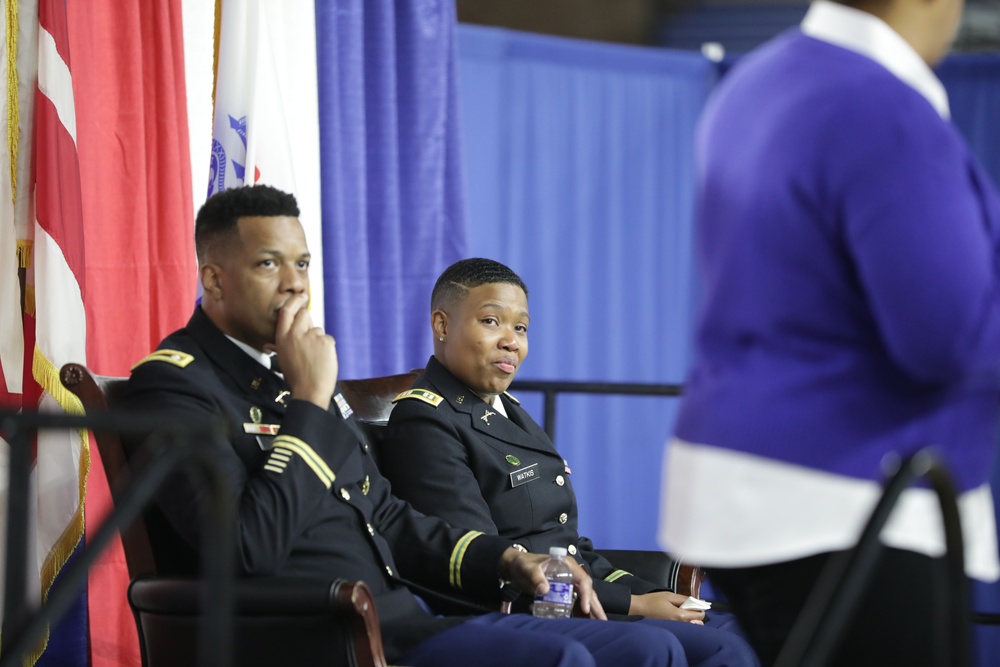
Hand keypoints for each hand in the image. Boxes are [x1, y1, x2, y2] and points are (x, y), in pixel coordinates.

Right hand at [269, 293, 337, 407]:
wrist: (310, 390)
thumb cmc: (296, 377)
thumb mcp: (282, 360)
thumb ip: (278, 347)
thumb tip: (267, 344)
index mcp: (282, 338)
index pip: (286, 312)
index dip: (294, 301)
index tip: (301, 296)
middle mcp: (295, 334)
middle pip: (305, 314)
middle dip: (309, 322)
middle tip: (311, 337)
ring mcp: (312, 337)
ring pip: (318, 330)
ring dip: (318, 340)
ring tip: (315, 357)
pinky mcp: (326, 341)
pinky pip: (328, 339)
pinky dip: (327, 348)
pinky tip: (323, 360)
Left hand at [499, 548, 606, 619]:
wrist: (515, 566)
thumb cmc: (523, 564)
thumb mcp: (528, 569)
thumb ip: (536, 577)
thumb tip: (544, 590)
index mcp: (567, 565)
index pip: (583, 580)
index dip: (586, 594)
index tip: (585, 609)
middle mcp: (571, 573)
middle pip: (587, 590)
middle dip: (595, 605)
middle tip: (602, 621)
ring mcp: (568, 582)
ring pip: (583, 597)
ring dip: (590, 610)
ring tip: (598, 625)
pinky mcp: (562, 590)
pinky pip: (574, 602)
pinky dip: (579, 612)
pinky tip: (583, 622)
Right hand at [629, 590, 704, 623]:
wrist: (640, 608)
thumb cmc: (654, 600)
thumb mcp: (670, 596)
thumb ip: (684, 599)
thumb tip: (699, 601)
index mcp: (679, 615)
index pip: (699, 615)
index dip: (701, 609)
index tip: (698, 603)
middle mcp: (679, 624)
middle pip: (697, 623)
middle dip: (698, 615)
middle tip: (692, 607)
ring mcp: (676, 628)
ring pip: (691, 626)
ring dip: (693, 619)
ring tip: (685, 611)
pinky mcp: (672, 628)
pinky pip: (684, 626)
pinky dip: (686, 621)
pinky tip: (680, 615)